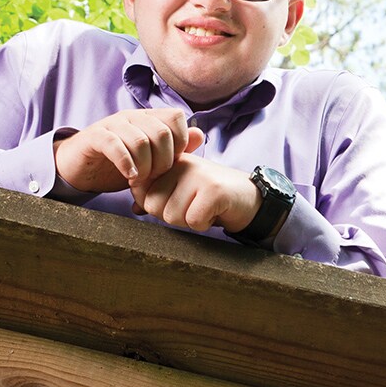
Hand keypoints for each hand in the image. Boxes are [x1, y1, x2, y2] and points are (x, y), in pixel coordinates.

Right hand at [53, 109, 204, 193]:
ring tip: (139, 180)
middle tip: (154, 178)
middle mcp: (133, 117)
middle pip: (161, 132)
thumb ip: (174, 149)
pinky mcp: (95, 136)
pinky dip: (126, 163)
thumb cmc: (117, 164)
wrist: (79, 168)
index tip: (171, 165)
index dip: (180, 143)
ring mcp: (113, 124)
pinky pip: (115, 145)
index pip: (176, 118)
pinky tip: (129, 176)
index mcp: (148, 118)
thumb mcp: (150, 160)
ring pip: (140, 140)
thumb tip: (199, 134)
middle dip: (162, 161)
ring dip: (144, 167)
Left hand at [132, 154, 260, 232]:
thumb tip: (134, 208)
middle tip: (194, 206)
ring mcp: (198, 175)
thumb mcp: (183, 193)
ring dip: (190, 221)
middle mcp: (182, 164)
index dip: (158, 206)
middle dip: (173, 216)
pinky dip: (204, 224)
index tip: (180, 201)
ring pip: (172, 216)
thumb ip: (159, 197)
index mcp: (171, 163)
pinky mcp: (213, 190)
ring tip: (205, 207)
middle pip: (154, 207)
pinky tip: (215, 212)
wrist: (251, 198)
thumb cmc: (212, 198)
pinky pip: (193, 221)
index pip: (142, 193)